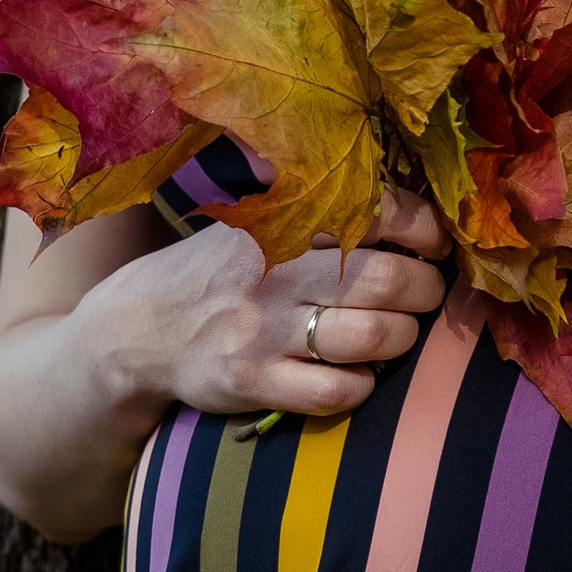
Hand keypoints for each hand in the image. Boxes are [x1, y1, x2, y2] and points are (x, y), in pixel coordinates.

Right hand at [84, 178, 449, 431]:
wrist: (136, 329)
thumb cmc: (212, 271)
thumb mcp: (251, 219)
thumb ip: (311, 200)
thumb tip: (393, 181)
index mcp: (281, 223)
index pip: (376, 212)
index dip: (423, 229)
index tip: (435, 244)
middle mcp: (275, 273)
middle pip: (386, 280)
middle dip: (425, 289)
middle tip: (426, 293)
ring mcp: (264, 331)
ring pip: (371, 336)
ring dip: (403, 337)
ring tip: (399, 333)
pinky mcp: (254, 382)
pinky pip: (337, 391)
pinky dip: (364, 384)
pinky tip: (359, 374)